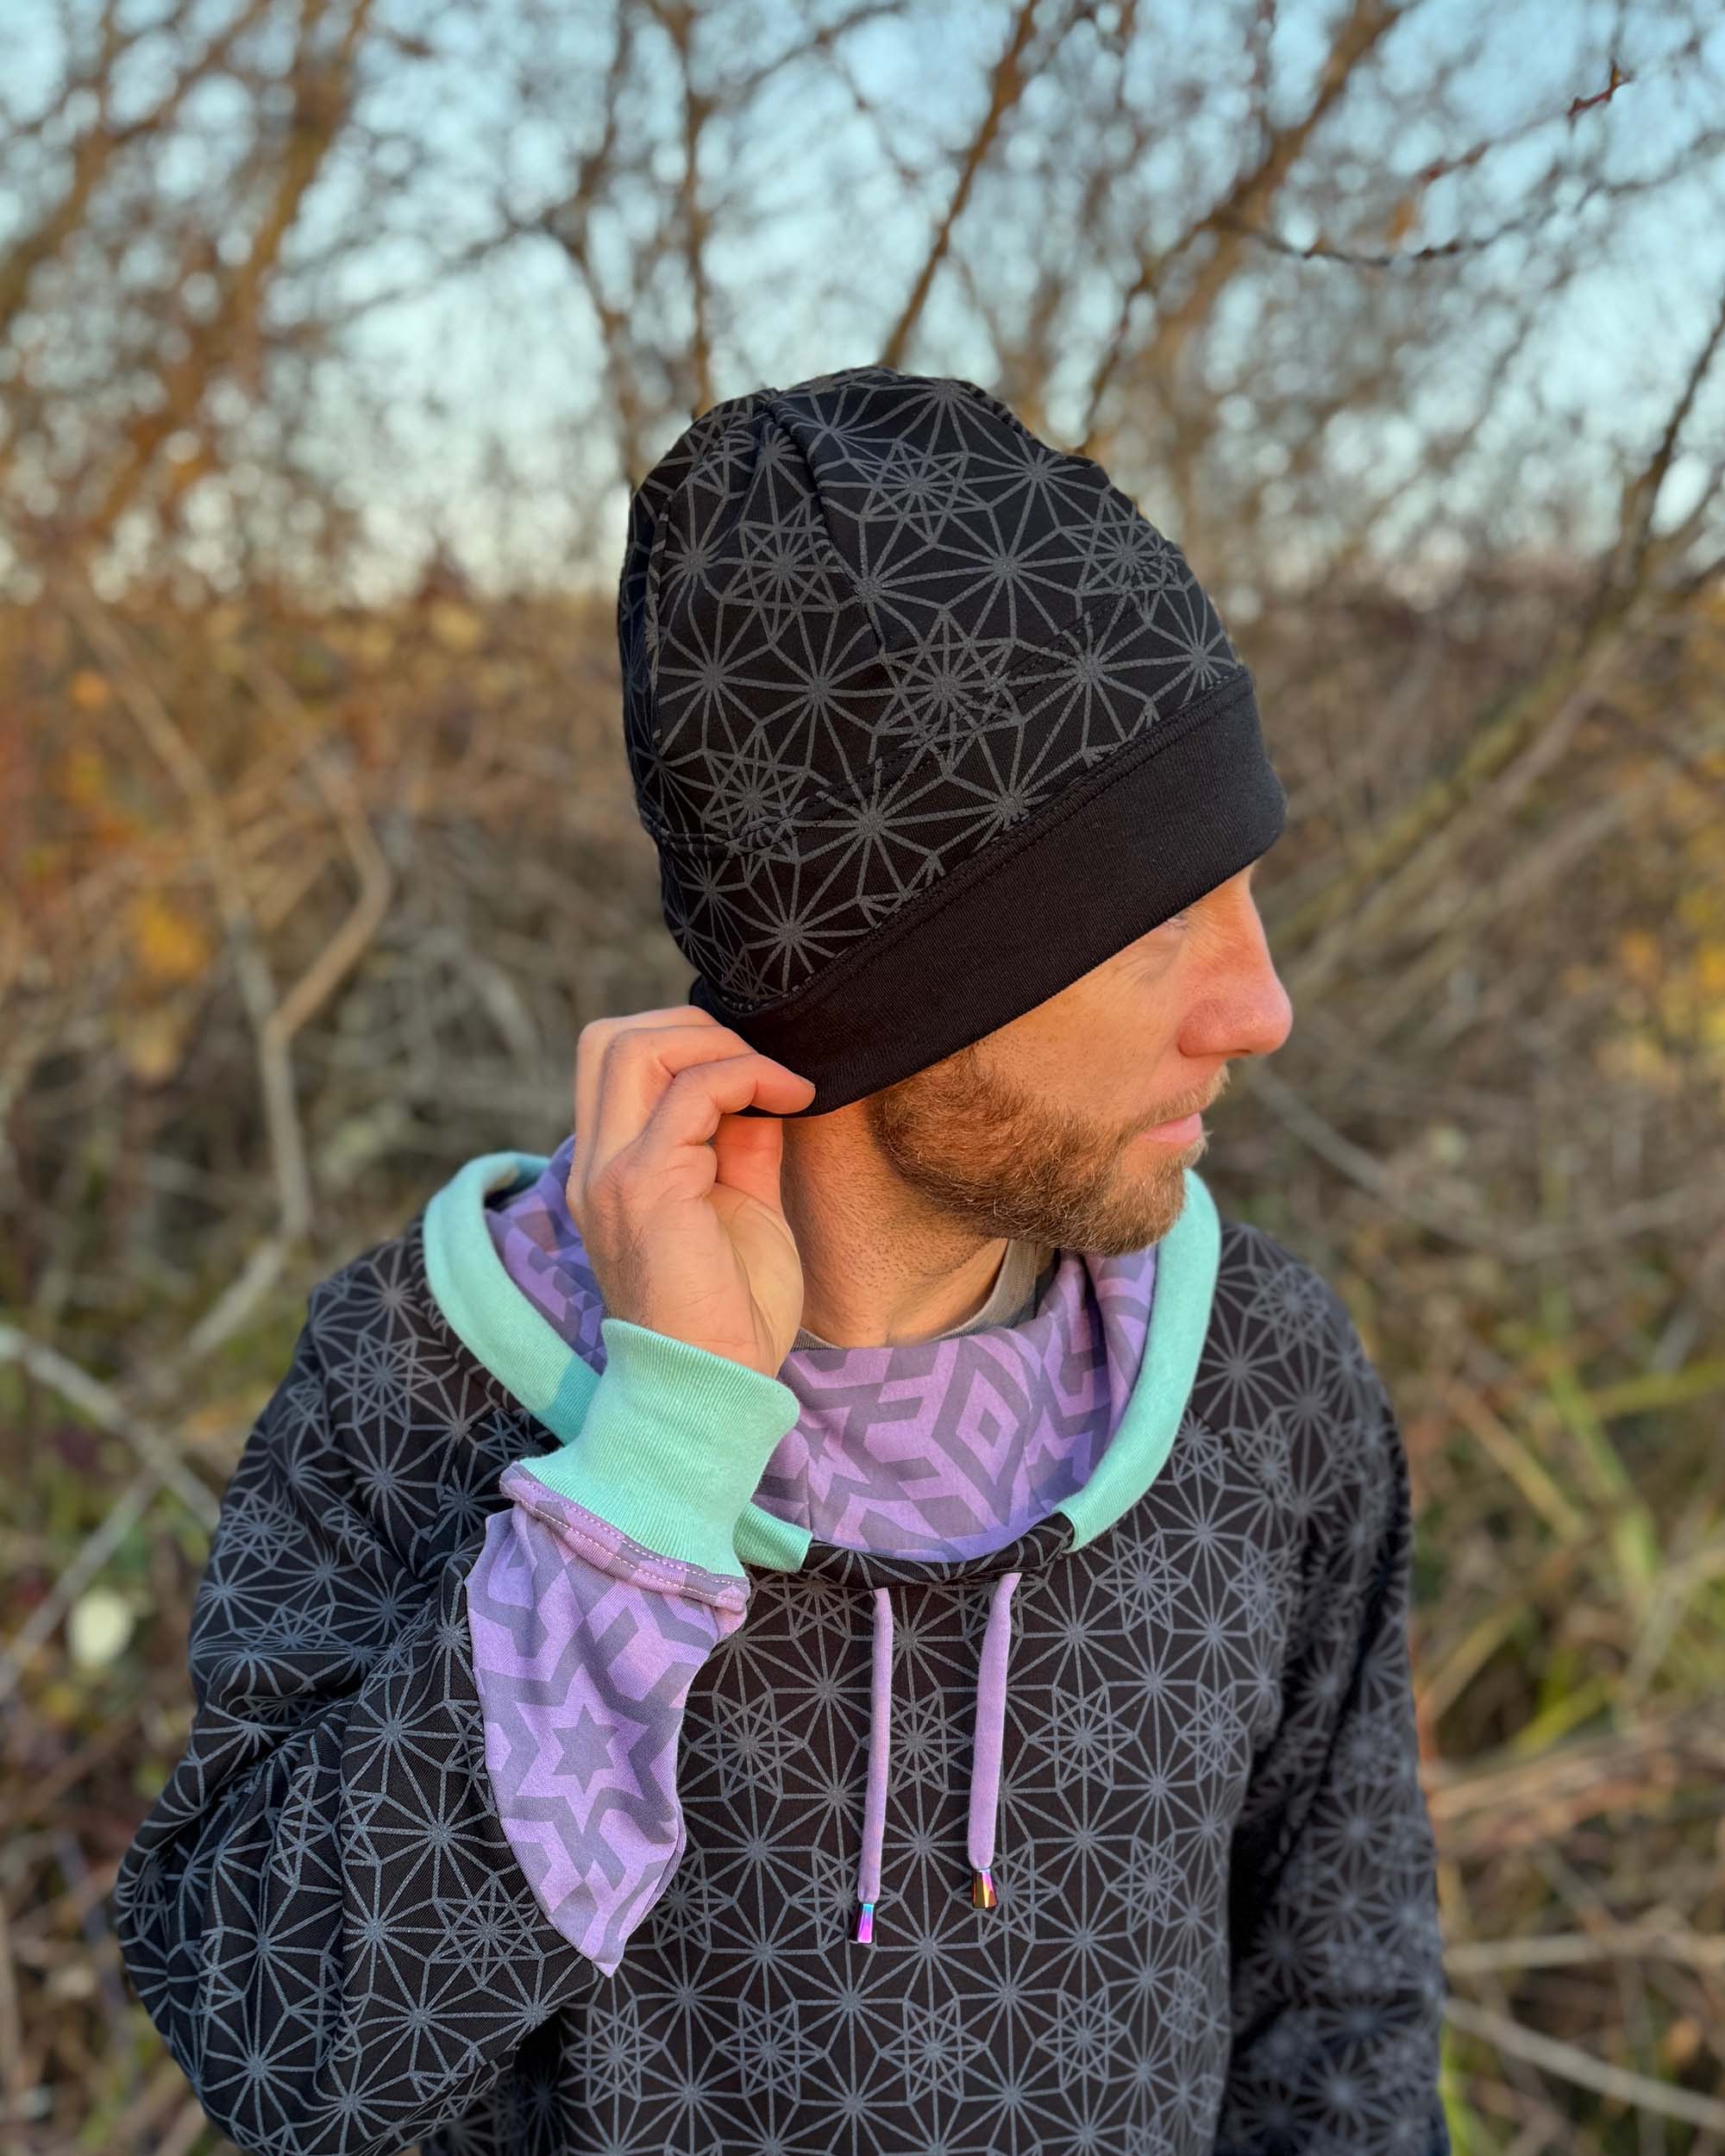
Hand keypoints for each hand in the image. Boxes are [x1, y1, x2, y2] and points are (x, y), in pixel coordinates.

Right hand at [566, 1006, 816, 1380]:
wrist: (718, 1388)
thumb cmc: (732, 1314)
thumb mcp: (744, 1207)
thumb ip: (742, 1143)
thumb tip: (764, 1087)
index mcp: (608, 1169)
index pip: (614, 1061)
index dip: (686, 1043)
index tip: (758, 1073)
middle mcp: (594, 1165)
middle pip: (611, 1037)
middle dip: (696, 1027)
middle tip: (763, 1065)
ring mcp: (611, 1173)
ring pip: (636, 1046)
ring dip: (721, 1046)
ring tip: (780, 1082)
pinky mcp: (645, 1187)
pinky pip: (692, 1092)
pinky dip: (748, 1077)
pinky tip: (793, 1099)